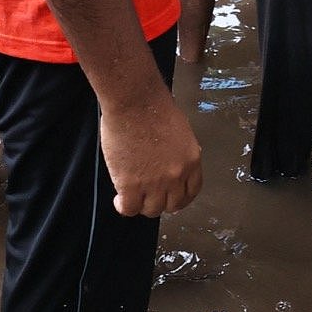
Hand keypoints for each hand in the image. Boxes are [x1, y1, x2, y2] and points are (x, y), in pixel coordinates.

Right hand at [99, 93, 202, 216]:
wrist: (134, 101)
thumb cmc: (154, 107)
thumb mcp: (180, 131)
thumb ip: (180, 153)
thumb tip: (173, 163)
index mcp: (191, 160)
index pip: (192, 191)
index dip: (180, 197)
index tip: (172, 197)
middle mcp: (176, 175)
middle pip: (172, 205)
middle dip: (161, 202)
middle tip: (149, 196)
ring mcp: (154, 183)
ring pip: (151, 210)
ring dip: (142, 204)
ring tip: (133, 195)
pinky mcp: (130, 186)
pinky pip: (129, 209)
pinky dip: (123, 206)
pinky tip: (119, 199)